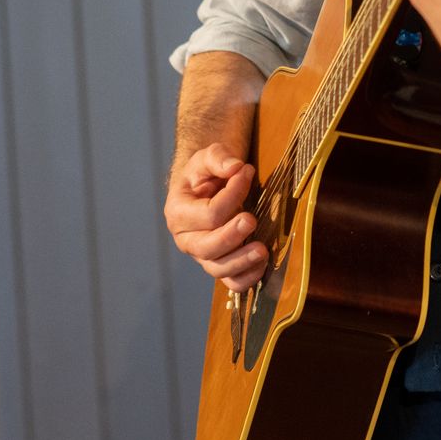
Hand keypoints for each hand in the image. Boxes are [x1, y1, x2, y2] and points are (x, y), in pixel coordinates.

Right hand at [165, 143, 266, 290]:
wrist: (206, 187)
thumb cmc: (205, 173)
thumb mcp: (207, 157)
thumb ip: (218, 158)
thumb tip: (235, 168)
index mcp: (178, 213)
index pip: (207, 213)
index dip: (231, 195)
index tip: (247, 173)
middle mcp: (187, 239)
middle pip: (207, 247)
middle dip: (231, 236)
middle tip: (251, 220)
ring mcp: (203, 255)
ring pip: (218, 269)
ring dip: (241, 261)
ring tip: (262, 250)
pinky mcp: (220, 264)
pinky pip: (231, 282)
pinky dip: (247, 277)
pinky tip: (262, 263)